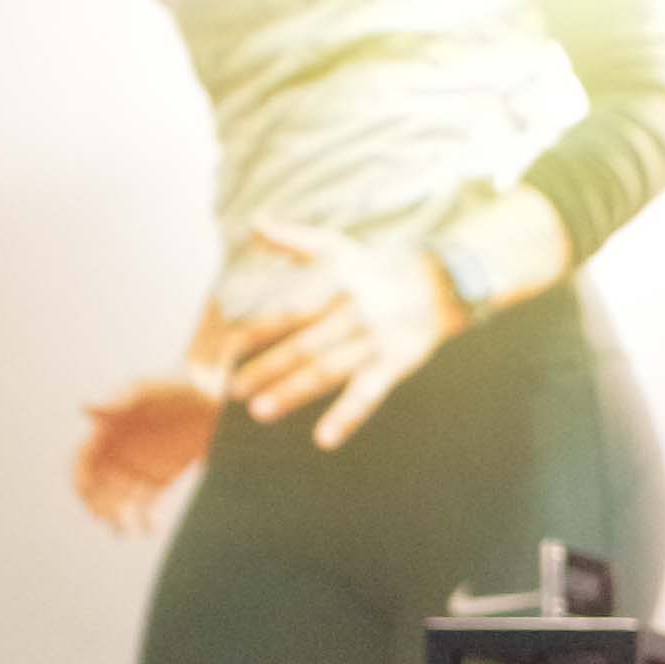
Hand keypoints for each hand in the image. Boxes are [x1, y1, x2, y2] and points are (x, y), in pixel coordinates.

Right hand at [73, 373, 217, 534]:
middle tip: (110, 519)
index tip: (87, 493)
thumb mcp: (146, 391)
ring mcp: (139, 467)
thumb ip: (119, 402)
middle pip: (99, 488)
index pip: (83, 460)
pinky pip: (147, 504)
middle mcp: (120, 453)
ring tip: (125, 530)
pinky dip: (145, 518)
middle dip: (100, 506)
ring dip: (119, 518)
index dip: (81, 478)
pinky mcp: (162, 478)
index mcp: (108, 432)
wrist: (213, 396)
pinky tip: (149, 527)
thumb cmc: (175, 386)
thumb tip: (84, 407)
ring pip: (120, 501)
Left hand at [219, 233, 469, 451]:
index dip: (255, 333)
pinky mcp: (395, 364)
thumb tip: (254, 224)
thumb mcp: (336, 246)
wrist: (439, 283)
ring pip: (328, 371)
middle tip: (233, 390)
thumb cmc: (376, 267)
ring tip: (261, 411)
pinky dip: (347, 417)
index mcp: (332, 287)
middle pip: (303, 345)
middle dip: (267, 367)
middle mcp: (351, 314)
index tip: (225, 352)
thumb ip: (292, 240)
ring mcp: (373, 342)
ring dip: (294, 392)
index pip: (286, 313)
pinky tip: (324, 439)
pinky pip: (368, 394)